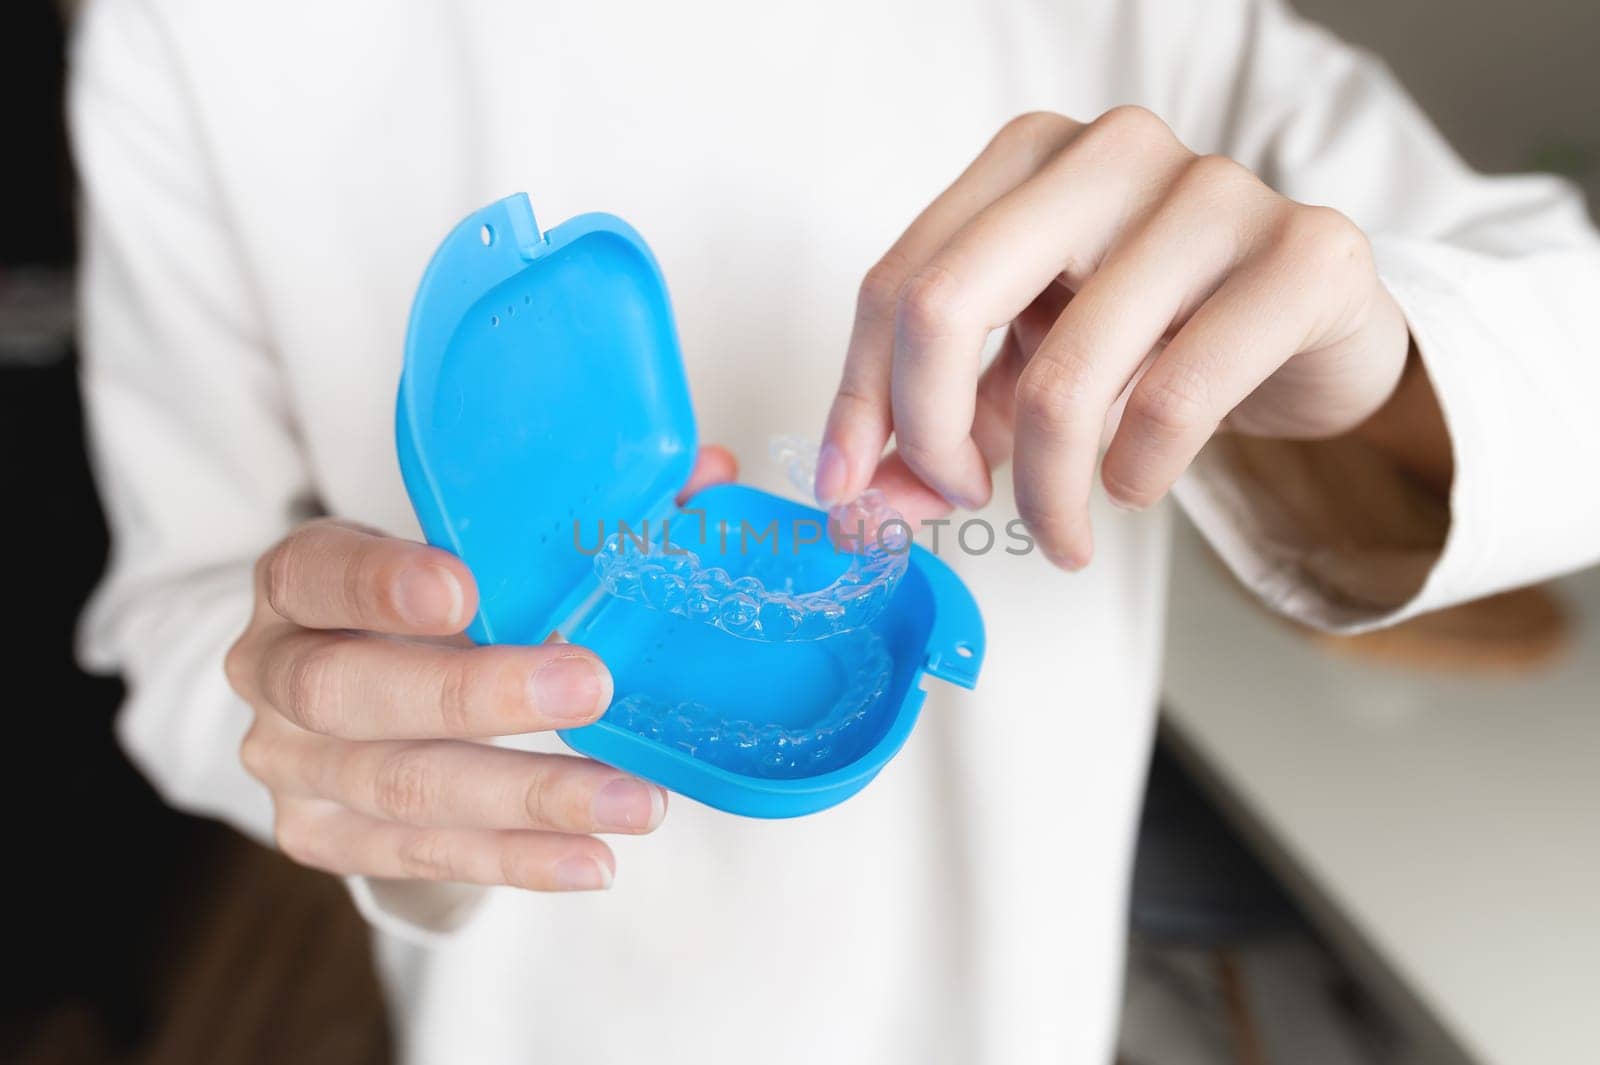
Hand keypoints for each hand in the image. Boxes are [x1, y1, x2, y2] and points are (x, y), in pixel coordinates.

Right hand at [227, 447, 737, 890]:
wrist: (345, 694)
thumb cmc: (423, 605)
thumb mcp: (462, 548)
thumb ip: (566, 517)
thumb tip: (707, 474)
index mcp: (297, 581)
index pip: (316, 574)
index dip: (380, 584)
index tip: (463, 589)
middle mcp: (270, 674)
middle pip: (351, 692)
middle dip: (477, 695)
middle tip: (591, 687)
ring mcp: (289, 768)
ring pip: (401, 788)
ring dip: (529, 798)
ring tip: (636, 800)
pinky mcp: (321, 839)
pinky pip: (421, 857)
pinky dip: (517, 862)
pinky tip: (594, 859)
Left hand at [818, 108, 1413, 567]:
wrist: (1319, 330)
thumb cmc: (1162, 338)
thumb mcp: (1035, 371)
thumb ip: (950, 424)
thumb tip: (862, 504)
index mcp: (1028, 159)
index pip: (897, 282)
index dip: (857, 400)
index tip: (848, 490)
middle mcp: (1110, 153)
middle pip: (947, 305)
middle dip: (929, 437)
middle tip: (956, 504)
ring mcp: (1211, 192)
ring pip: (1065, 377)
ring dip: (1045, 494)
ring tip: (1061, 534)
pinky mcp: (1303, 255)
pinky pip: (1176, 398)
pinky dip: (1136, 472)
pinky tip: (1135, 485)